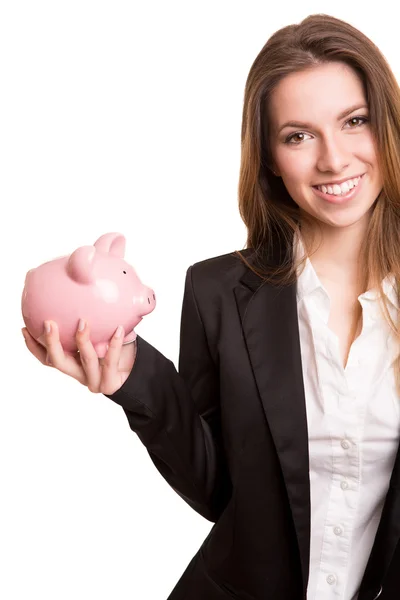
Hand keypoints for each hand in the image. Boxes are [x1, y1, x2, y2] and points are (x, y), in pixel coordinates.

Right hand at [21, 320, 136, 394]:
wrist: (135, 376)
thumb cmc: (114, 353)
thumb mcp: (98, 337)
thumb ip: (85, 322)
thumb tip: (80, 285)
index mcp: (71, 363)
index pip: (46, 357)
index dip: (34, 345)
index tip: (26, 328)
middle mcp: (78, 374)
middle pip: (57, 361)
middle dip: (51, 342)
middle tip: (49, 323)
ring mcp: (93, 380)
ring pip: (85, 359)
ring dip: (82, 340)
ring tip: (82, 322)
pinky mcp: (109, 383)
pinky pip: (111, 360)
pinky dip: (114, 344)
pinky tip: (118, 329)